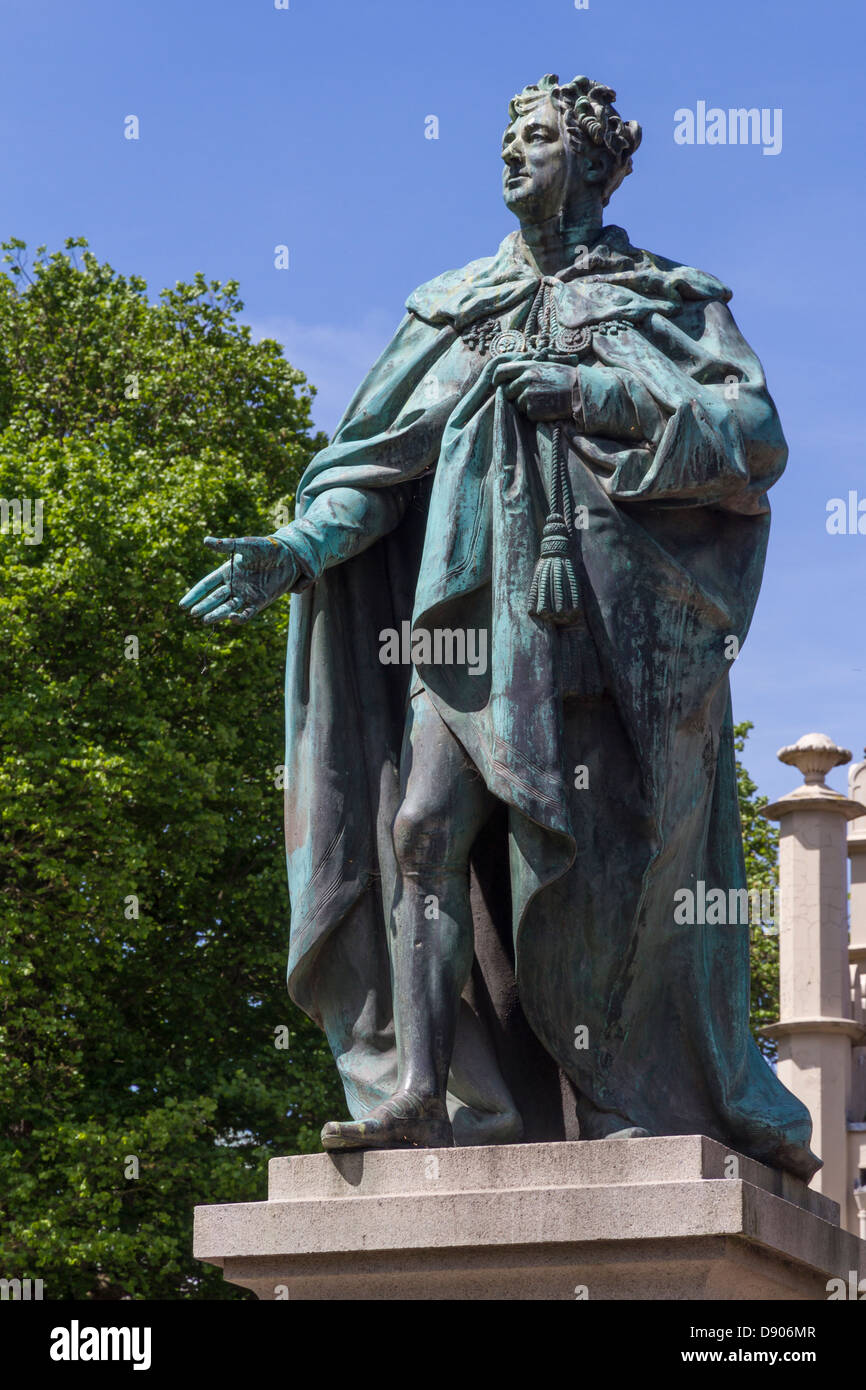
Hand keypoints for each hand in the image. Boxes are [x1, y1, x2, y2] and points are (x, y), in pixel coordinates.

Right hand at [179, 535, 299, 623]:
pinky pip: (246, 613)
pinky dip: (238, 617)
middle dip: (203, 606)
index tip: (183, 604)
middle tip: (192, 613)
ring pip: (227, 607)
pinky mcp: (259, 602)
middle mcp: (235, 585)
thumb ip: (226, 545)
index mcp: (227, 571)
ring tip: (204, 620)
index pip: (206, 585)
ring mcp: (246, 594)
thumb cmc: (266, 548)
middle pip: (215, 598)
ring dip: (217, 614)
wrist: (290, 556)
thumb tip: (204, 541)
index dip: (195, 594)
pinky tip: (231, 618)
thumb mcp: (245, 545)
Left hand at [491, 360, 578, 421]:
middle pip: (507, 391)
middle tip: (531, 394)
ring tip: (543, 398)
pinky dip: (534, 412)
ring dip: (526, 404)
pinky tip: (547, 406)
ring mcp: (528, 395)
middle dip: (514, 394)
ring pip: (517, 404)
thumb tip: (509, 376)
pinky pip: (527, 413)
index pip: (501, 371)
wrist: (580, 391)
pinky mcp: (533, 410)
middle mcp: (525, 380)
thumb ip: (527, 369)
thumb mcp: (545, 365)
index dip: (497, 379)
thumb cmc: (564, 377)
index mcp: (528, 366)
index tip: (497, 384)